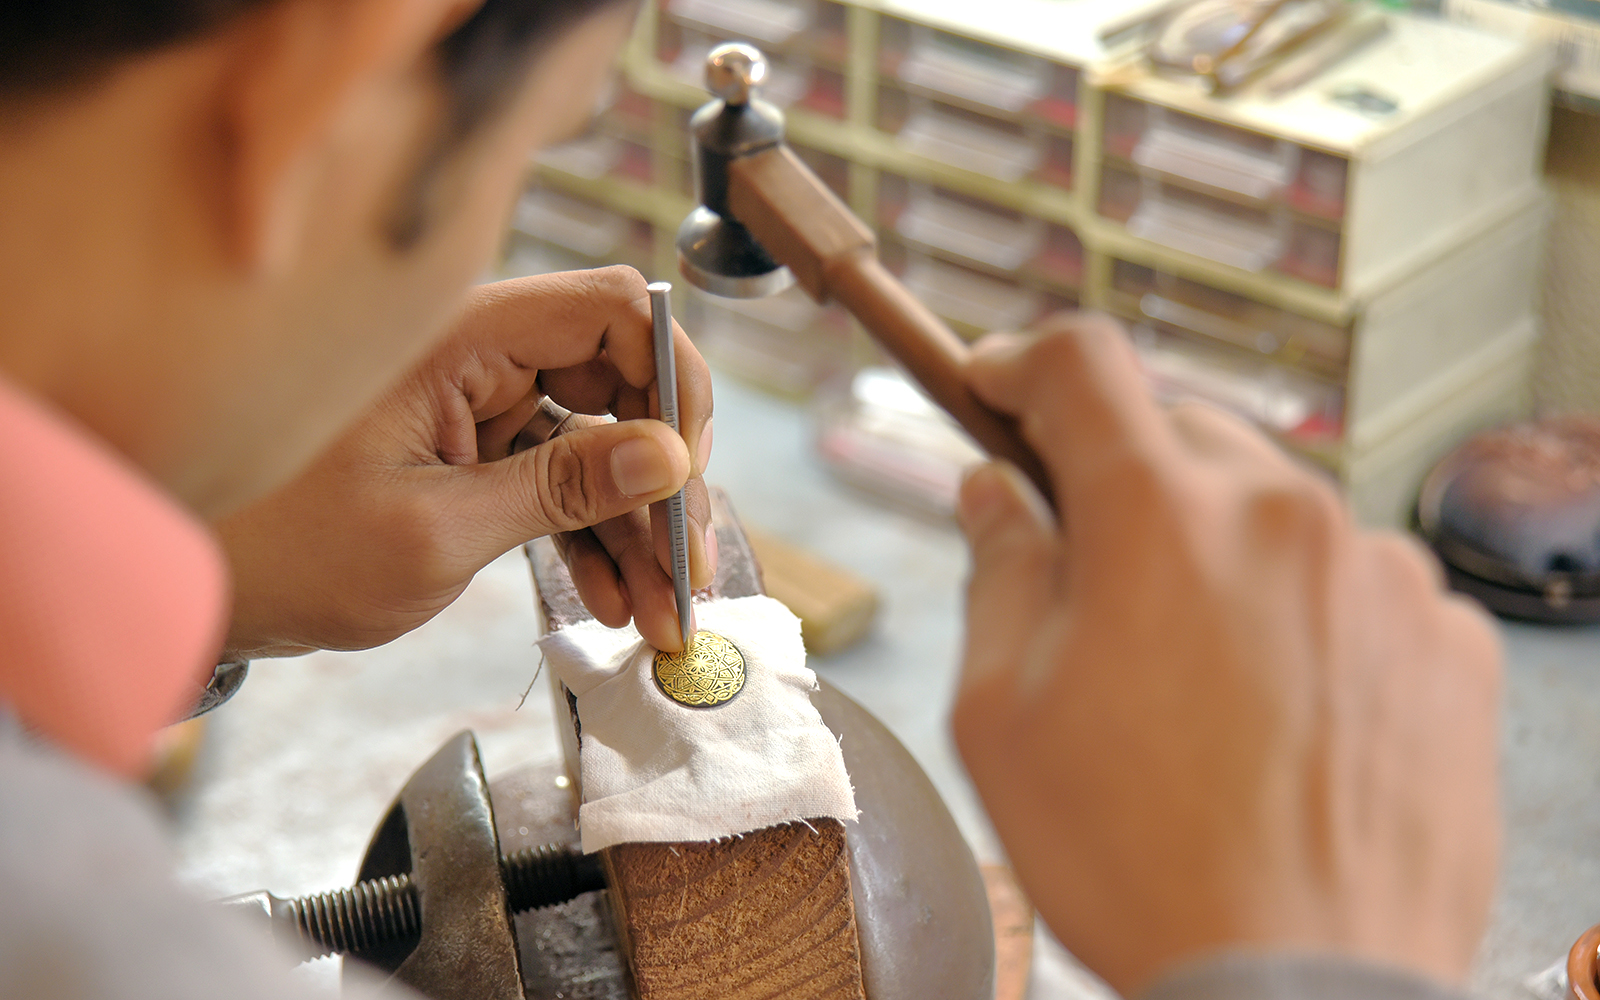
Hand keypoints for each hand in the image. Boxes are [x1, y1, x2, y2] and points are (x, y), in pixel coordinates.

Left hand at [218, 266, 715, 657]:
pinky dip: (593, 540)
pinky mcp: (475, 455)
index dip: (672, 378)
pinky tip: (617, 599)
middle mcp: (481, 357)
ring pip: (601, 447)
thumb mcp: (436, 531)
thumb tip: (668, 457)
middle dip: (665, 482)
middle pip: (622, 387)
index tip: (688, 468)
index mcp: (463, 339)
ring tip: (663, 612)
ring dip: (638, 529)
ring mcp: (481, 407)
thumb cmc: (285, 547)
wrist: (201, 582)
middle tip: (689, 568)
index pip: (612, 310)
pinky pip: (561, 485)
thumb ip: (559, 490)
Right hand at [951, 317, 1500, 995]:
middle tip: (1087, 566)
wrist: (1302, 990)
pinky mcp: (1448, 639)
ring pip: (1274, 507)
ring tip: (1193, 672)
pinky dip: (1304, 608)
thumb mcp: (1004, 717)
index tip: (996, 388)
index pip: (1083, 365)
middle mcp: (1285, 517)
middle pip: (1181, 431)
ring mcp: (1383, 574)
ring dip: (1219, 547)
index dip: (1023, 363)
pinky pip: (1356, 578)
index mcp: (1159, 521)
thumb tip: (996, 490)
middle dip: (1121, 476)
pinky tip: (1279, 703)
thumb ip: (1000, 571)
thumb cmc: (1133, 861)